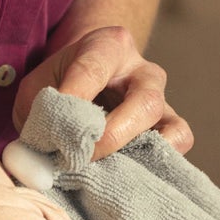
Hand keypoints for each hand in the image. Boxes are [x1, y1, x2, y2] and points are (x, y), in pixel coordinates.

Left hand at [11, 23, 192, 158]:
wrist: (88, 84)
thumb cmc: (62, 84)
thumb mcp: (39, 87)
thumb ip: (39, 112)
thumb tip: (44, 156)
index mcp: (107, 46)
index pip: (93, 70)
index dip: (74, 99)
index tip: (54, 125)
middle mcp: (144, 71)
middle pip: (145, 102)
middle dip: (113, 135)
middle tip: (83, 156)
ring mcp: (163, 100)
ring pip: (170, 126)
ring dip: (139, 152)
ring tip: (108, 169)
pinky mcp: (172, 126)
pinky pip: (180, 142)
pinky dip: (160, 162)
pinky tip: (127, 174)